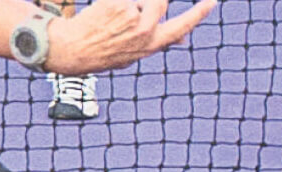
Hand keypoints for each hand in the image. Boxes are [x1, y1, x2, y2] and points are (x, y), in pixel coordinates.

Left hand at [45, 0, 216, 75]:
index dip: (197, 14)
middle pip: (159, 2)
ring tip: (108, 19)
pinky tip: (101, 14)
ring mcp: (130, 15)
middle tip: (124, 15)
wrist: (70, 52)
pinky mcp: (116, 3)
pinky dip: (111, 2)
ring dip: (124, 6)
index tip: (211, 2)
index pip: (181, 27)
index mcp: (149, 45)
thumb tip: (183, 41)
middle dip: (149, 3)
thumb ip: (157, 43)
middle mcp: (143, 31)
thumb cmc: (101, 54)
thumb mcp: (131, 56)